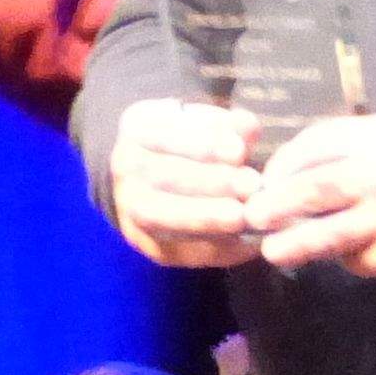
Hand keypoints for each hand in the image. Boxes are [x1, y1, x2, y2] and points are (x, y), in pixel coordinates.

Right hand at [108, 101, 267, 267]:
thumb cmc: (196, 144)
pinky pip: (174, 249)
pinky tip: (243, 242)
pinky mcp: (145, 242)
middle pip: (161, 176)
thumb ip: (229, 125)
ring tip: (243, 215)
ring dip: (205, 217)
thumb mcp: (210, 124)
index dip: (203, 145)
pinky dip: (211, 248)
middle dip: (209, 182)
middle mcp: (124, 167)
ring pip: (160, 216)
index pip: (164, 134)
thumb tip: (248, 127)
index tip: (239, 151)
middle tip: (251, 185)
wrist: (166, 178)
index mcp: (137, 127)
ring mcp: (128, 207)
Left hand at [248, 115, 375, 280]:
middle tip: (253, 217)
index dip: (285, 165)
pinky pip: (364, 261)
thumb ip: (358, 140)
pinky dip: (349, 258)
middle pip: (313, 194)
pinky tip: (343, 255)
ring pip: (331, 239)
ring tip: (276, 251)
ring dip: (297, 246)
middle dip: (276, 206)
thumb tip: (308, 160)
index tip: (268, 178)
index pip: (316, 148)